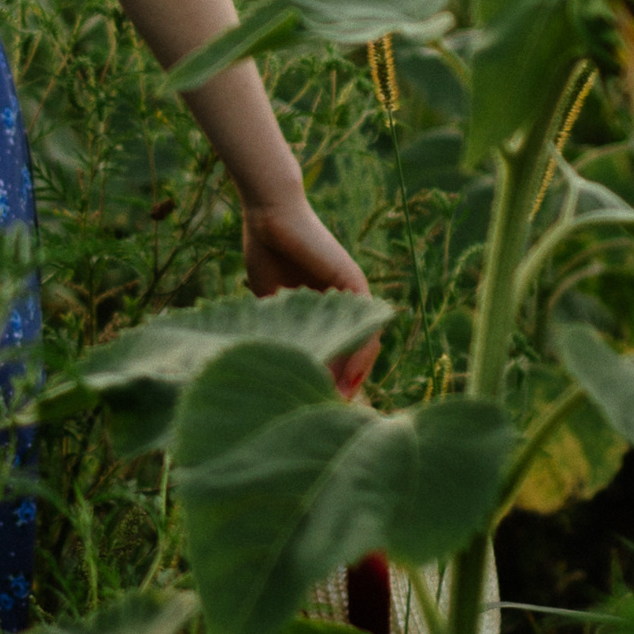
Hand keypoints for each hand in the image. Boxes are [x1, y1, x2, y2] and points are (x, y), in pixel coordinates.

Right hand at [239, 186, 380, 396]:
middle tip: (335, 416)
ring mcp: (353, 293)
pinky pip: (367, 324)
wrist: (268, 216)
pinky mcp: (355, 282)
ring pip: (365, 343)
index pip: (339, 352)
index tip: (322, 409)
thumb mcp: (275, 308)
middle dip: (347, 386)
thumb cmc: (266, 254)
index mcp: (327, 309)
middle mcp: (346, 304)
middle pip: (356, 352)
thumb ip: (288, 335)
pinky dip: (361, 352)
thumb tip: (286, 375)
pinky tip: (349, 376)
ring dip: (356, 375)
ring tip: (341, 403)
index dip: (332, 381)